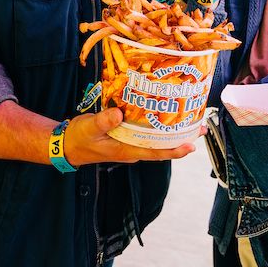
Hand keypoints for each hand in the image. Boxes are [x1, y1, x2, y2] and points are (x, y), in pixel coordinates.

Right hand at [64, 107, 199, 164]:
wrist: (66, 145)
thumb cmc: (78, 138)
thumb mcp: (88, 128)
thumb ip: (103, 121)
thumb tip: (119, 113)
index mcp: (126, 150)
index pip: (156, 153)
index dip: (175, 150)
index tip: (192, 145)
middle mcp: (132, 150)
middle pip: (162, 147)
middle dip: (181, 139)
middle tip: (200, 128)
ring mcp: (130, 145)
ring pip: (156, 141)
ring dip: (172, 133)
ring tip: (190, 122)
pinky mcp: (126, 138)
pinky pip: (147, 135)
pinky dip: (158, 128)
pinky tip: (164, 117)